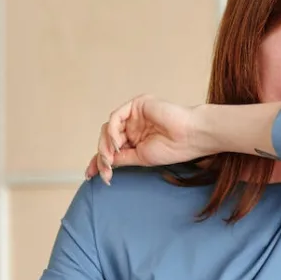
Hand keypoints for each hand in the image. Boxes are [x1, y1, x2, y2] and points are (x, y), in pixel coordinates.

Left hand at [85, 96, 209, 183]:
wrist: (190, 137)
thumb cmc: (173, 148)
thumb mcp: (140, 158)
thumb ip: (122, 157)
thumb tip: (104, 163)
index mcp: (135, 138)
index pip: (111, 147)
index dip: (99, 160)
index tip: (90, 175)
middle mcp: (133, 125)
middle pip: (107, 138)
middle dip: (102, 155)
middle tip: (105, 171)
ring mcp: (134, 114)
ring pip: (109, 128)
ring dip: (106, 145)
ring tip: (111, 159)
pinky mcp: (137, 104)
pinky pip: (116, 117)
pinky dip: (113, 132)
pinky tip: (118, 144)